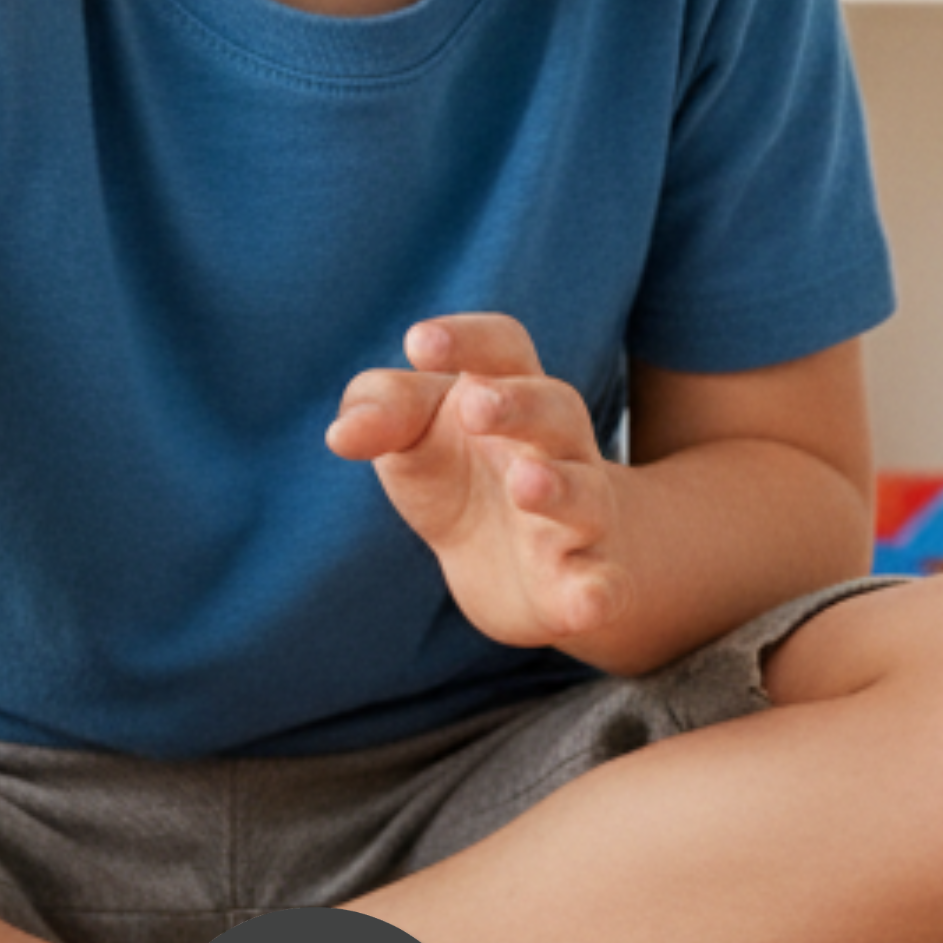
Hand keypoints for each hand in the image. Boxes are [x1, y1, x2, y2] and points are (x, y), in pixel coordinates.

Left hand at [327, 313, 637, 654]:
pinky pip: (601, 585)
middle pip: (554, 410)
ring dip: (558, 489)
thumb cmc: (456, 471)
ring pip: (582, 494)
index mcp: (508, 391)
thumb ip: (379, 411)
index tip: (418, 343)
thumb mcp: (411, 433)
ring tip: (524, 486)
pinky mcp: (581, 581)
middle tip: (476, 407)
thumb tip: (341, 434)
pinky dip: (597, 593)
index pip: (502, 347)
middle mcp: (554, 446)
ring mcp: (576, 514)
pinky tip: (585, 605)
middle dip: (520, 406)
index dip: (467, 338)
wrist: (512, 564)